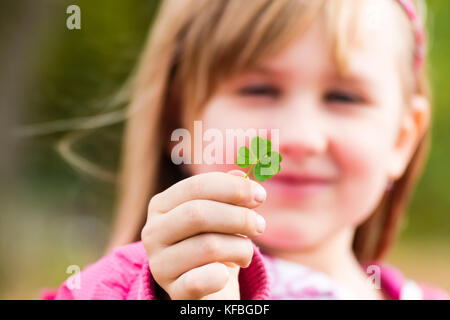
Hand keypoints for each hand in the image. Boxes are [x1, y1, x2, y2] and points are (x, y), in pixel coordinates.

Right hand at [141, 170, 266, 299]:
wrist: (205, 285)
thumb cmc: (214, 241)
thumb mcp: (221, 214)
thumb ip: (229, 192)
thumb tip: (243, 174)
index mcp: (162, 205)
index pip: (196, 186)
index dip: (232, 187)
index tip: (260, 195)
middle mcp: (153, 231)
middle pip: (198, 214)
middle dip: (238, 217)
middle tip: (260, 225)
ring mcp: (159, 263)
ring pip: (207, 246)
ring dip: (240, 248)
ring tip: (246, 253)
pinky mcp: (172, 290)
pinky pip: (199, 281)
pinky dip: (219, 276)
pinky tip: (226, 274)